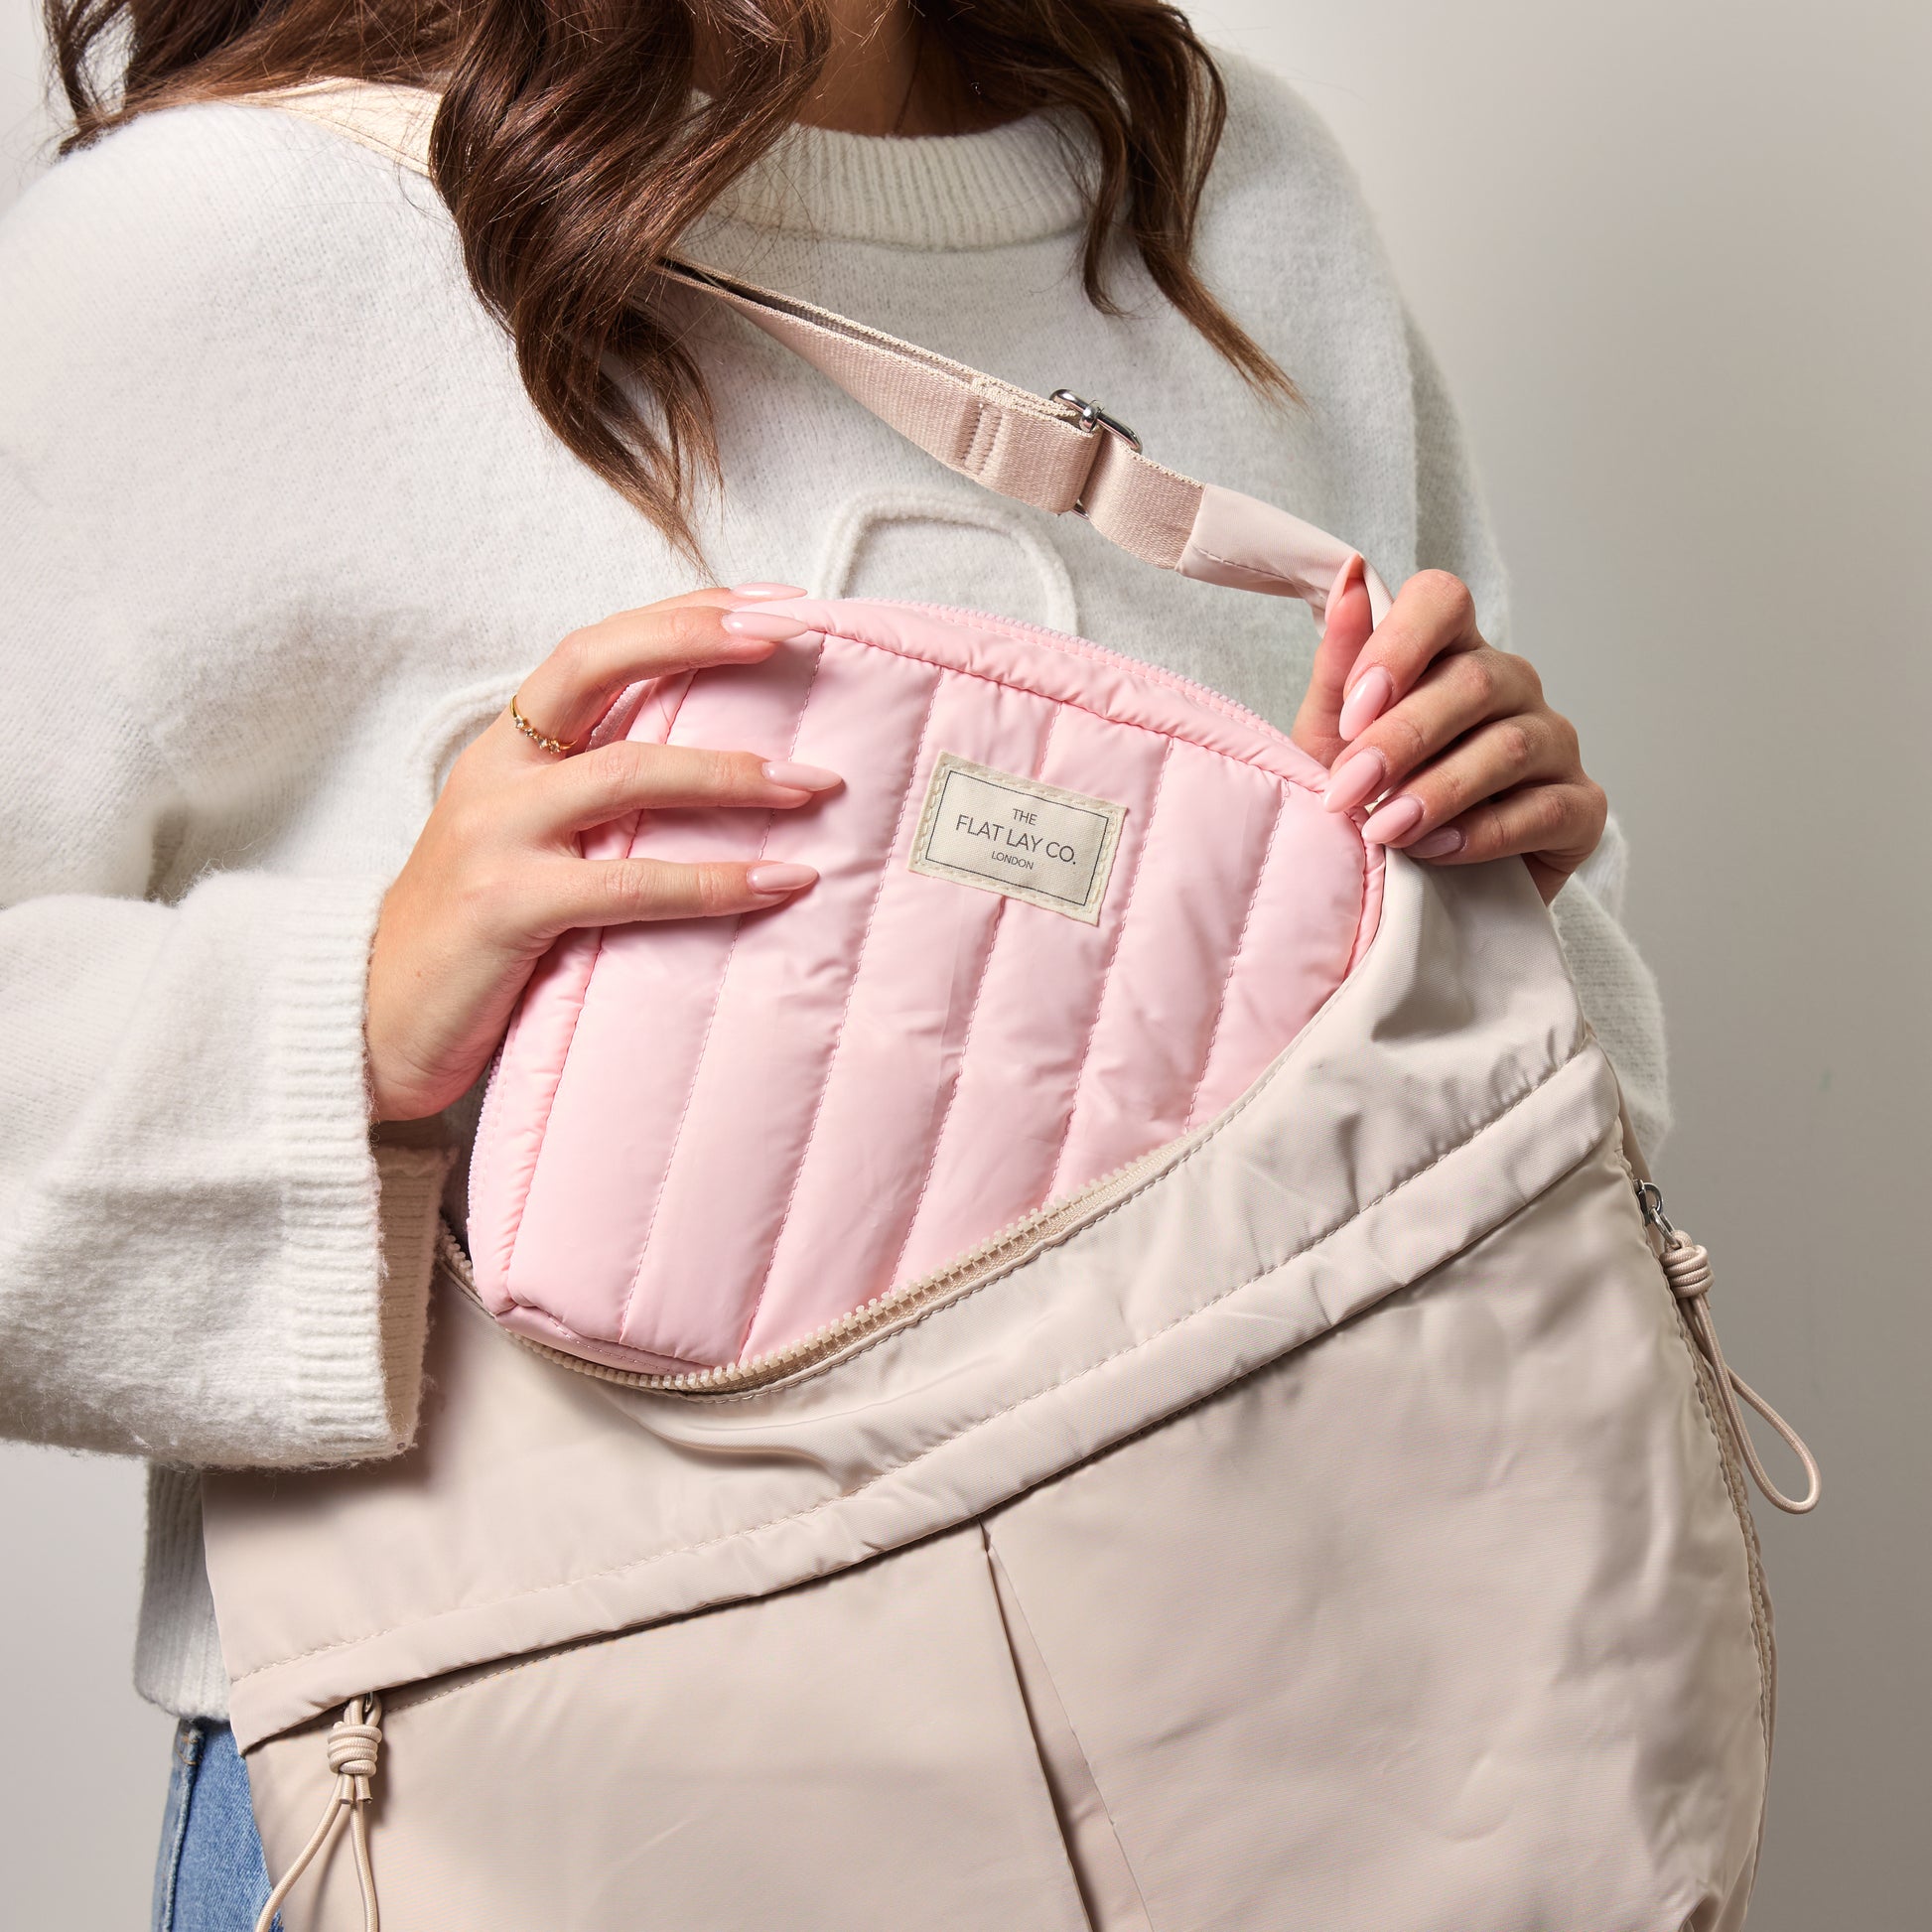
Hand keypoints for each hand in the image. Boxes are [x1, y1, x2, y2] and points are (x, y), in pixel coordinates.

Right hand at [365, 584, 834, 1120]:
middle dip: (696, 638)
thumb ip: (602, 804)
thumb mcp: (533, 846)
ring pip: (629, 773)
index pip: (595, 647)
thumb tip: (728, 777)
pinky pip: (631, 884)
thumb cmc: (476, 938)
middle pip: (595, 665)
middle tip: (792, 635)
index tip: (775, 601)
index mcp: (506, 748)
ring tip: (815, 783)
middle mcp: (497, 774)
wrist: (371, 1023)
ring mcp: (495, 835)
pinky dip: (716, 880)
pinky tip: (781, 882)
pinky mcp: (507, 907)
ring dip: (734, 773)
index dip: (683, 613)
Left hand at [1293, 567, 1604, 903]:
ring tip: (1385, 829)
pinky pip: (1546, 808)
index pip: (1442, 600)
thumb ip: (1339, 670)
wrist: (1411, 894)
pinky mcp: (1580, 808)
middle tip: (1348, 790)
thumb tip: (1350, 580)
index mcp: (1449, 654)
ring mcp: (1554, 742)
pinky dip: (1486, 833)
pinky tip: (1437, 851)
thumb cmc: (1371, 803)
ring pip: (1511, 745)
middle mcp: (1510, 685)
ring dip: (1438, 790)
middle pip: (1473, 680)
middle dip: (1401, 738)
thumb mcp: (1332, 741)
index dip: (1399, 645)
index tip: (1354, 711)